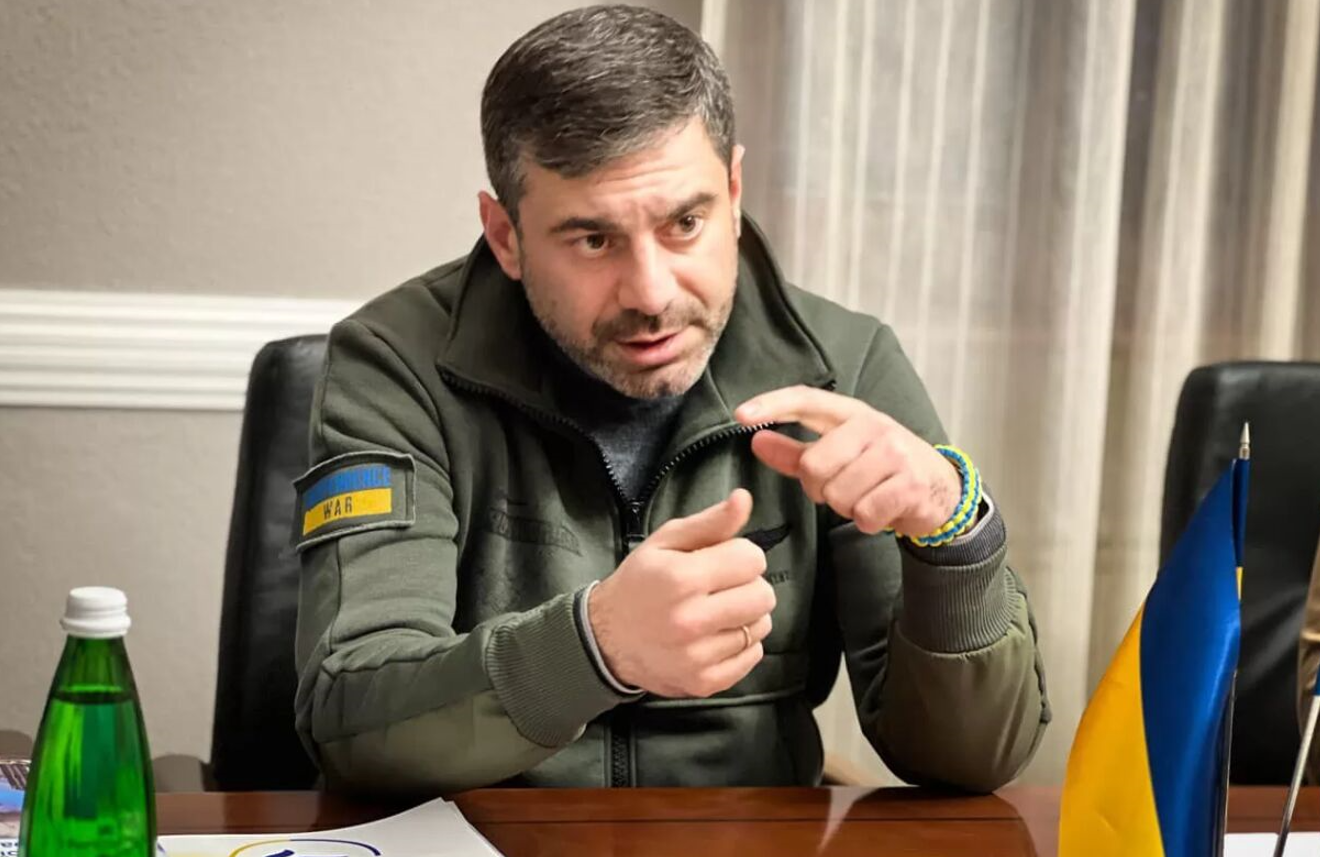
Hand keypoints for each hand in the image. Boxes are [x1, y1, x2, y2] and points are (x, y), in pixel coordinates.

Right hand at [588, 489, 774, 697]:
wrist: (606, 640)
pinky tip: (717, 635)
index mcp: (682, 578)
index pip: (753, 559)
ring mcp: (698, 656)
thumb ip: (709, 522)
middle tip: (723, 587)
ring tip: (718, 612)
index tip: (723, 561)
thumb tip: (744, 499)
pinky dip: (742, 644)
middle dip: (749, 585)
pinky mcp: (705, 682)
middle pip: (763, 595)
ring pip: (760, 626)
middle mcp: (691, 620)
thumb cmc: (639, 584)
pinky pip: (753, 656)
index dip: (741, 555)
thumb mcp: (665, 543)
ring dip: (746, 615)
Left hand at [735, 386, 961, 536]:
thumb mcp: (840, 453)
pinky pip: (865, 513)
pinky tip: (882, 511)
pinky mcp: (911, 483)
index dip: (772, 405)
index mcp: (851, 413)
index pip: (806, 400)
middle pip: (814, 465)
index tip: (741, 416)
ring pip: (838, 494)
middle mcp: (873, 426)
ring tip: (866, 497)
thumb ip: (795, 452)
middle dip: (820, 488)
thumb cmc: (881, 468)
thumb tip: (756, 440)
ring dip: (846, 507)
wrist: (941, 488)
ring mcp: (895, 453)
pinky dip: (868, 521)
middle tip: (842, 488)